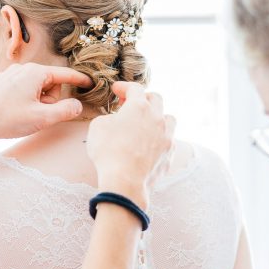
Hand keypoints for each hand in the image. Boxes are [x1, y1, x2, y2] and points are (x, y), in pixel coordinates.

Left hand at [0, 63, 92, 140]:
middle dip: (50, 99)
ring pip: (35, 87)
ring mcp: (10, 74)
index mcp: (36, 73)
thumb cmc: (6, 119)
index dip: (80, 80)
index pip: (65, 74)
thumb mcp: (42, 118)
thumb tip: (77, 106)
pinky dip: (25, 100)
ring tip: (24, 115)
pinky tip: (14, 112)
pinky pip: (22, 89)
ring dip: (37, 101)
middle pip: (50, 83)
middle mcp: (23, 69)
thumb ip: (65, 111)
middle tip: (39, 114)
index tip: (91, 83)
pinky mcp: (1, 83)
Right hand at [86, 82, 174, 209]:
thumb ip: (109, 117)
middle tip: (129, 106)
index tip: (117, 90)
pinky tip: (151, 144)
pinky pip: (169, 139)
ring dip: (157, 117)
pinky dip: (160, 138)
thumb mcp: (97, 127)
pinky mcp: (170, 153)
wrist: (125, 181)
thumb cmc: (108, 152)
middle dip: (143, 99)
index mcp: (139, 107)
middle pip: (156, 99)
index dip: (124, 87)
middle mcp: (157, 118)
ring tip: (146, 124)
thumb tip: (116, 120)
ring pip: (168, 118)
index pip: (135, 88)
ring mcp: (167, 136)